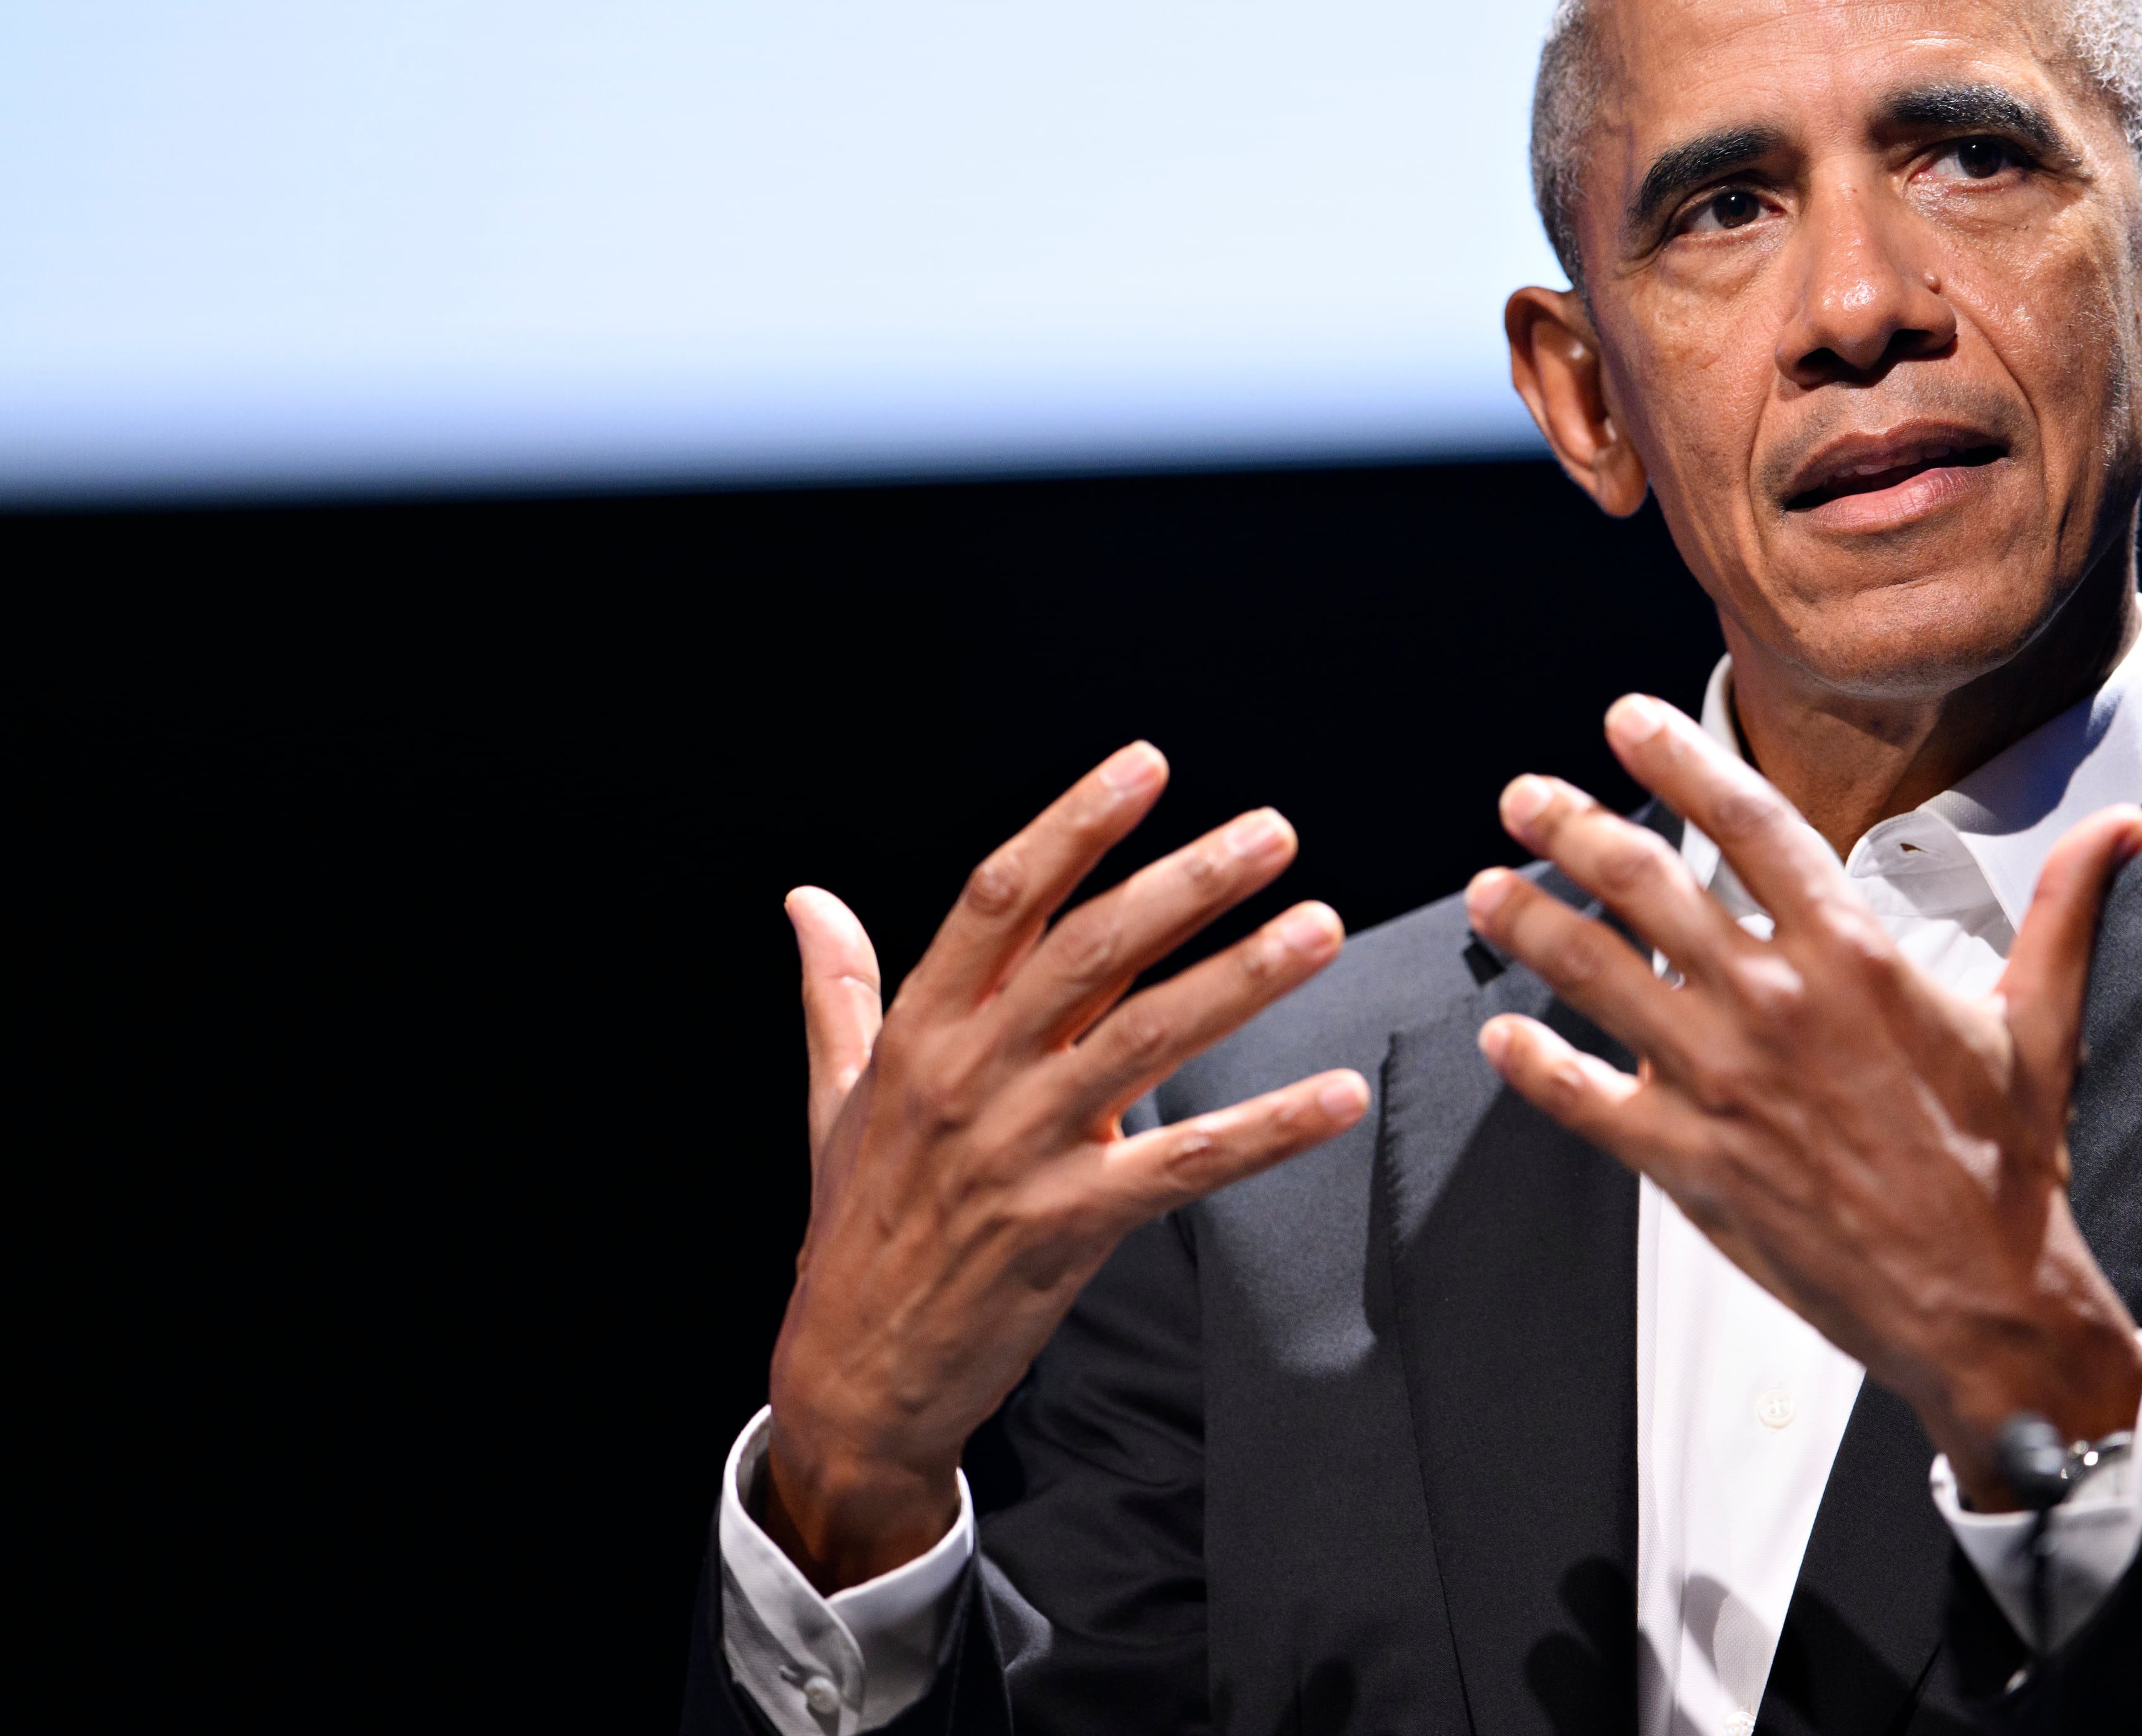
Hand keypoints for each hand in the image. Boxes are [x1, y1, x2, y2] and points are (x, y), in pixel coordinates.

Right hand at [761, 742, 1369, 1588]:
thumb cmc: (859, 1224)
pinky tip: (1335, 1098)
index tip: (1145, 767)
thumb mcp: (839, 1097)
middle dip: (1187, 883)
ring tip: (1319, 928)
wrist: (854, 1374)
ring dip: (1243, 979)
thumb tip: (806, 899)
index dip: (1075, 825)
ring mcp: (1018, 1151)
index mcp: (920, 1031)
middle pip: (1088, 952)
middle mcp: (968, 1077)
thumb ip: (839, 989)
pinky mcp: (1066, 1227)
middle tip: (1273, 833)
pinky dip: (1266, 1131)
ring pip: (1146, 1041)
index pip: (1002, 898)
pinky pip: (1184, 1165)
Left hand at [1462, 695, 2141, 1507]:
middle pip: (1645, 883)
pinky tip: (1501, 1035)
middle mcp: (1776, 1002)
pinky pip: (1585, 1099)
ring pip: (1595, 976)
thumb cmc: (2008, 1164)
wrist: (1984, 1303)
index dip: (1679, 758)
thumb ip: (2063, 910)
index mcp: (1855, 955)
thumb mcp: (2042, 1022)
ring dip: (1529, 924)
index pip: (1750, 820)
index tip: (1625, 720)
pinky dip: (1534, 1065)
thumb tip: (2126, 827)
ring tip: (1485, 889)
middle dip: (1571, 827)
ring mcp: (1723, 1082)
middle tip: (1523, 796)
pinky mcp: (1689, 1162)